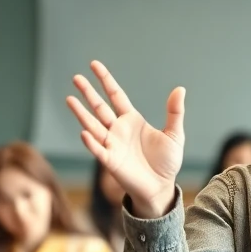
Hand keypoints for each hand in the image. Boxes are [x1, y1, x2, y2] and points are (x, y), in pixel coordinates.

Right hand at [67, 61, 184, 218]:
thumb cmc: (166, 161)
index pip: (115, 95)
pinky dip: (91, 142)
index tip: (94, 65)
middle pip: (99, 107)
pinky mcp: (111, 161)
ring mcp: (112, 144)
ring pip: (93, 125)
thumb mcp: (174, 134)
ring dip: (81, 113)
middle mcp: (118, 129)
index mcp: (132, 120)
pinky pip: (98, 150)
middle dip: (88, 93)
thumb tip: (180, 88)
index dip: (105, 80)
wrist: (161, 186)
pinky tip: (84, 131)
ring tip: (69, 99)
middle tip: (76, 78)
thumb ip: (174, 112)